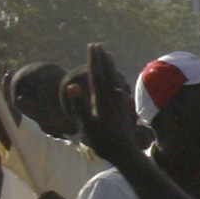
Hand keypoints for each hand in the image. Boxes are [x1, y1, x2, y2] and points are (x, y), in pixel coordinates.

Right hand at [71, 44, 142, 166]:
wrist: (126, 154)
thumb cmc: (103, 142)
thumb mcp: (88, 125)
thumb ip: (80, 105)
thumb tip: (73, 85)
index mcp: (102, 99)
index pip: (97, 74)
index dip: (94, 59)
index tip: (92, 46)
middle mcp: (113, 97)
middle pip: (107, 73)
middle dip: (102, 58)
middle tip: (99, 45)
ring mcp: (121, 102)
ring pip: (115, 80)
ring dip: (110, 67)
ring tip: (109, 56)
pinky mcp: (126, 108)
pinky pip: (119, 89)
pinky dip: (116, 81)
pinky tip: (117, 82)